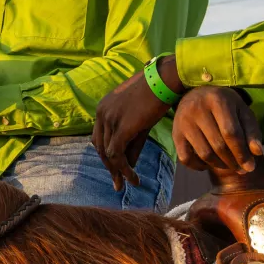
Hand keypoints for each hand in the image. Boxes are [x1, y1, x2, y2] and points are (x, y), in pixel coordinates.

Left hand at [93, 59, 179, 190]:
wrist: (165, 79)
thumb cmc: (157, 96)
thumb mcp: (141, 121)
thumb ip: (133, 142)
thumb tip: (130, 165)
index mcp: (102, 108)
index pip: (98, 138)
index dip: (106, 155)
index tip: (115, 169)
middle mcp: (101, 113)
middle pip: (99, 147)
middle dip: (109, 167)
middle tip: (118, 184)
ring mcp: (109, 119)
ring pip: (108, 153)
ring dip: (118, 171)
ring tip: (128, 184)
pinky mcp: (121, 127)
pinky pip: (117, 154)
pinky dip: (124, 169)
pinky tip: (134, 178)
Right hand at [172, 87, 263, 175]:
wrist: (196, 94)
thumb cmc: (225, 105)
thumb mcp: (242, 112)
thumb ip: (252, 131)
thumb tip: (257, 153)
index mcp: (218, 100)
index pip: (231, 133)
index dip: (242, 153)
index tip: (250, 167)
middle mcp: (197, 109)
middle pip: (218, 145)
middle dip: (232, 161)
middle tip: (241, 169)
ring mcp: (184, 122)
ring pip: (203, 153)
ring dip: (218, 165)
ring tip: (228, 166)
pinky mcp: (175, 133)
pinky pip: (186, 158)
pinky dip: (198, 166)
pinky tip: (209, 164)